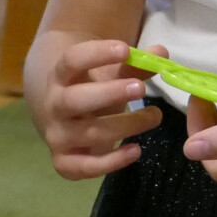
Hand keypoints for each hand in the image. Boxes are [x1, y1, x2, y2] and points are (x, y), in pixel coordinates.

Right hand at [27, 37, 160, 179]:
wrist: (63, 117)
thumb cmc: (92, 89)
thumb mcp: (110, 74)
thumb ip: (135, 65)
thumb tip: (162, 53)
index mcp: (61, 76)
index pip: (72, 60)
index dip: (97, 54)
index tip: (125, 50)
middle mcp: (54, 105)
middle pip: (76, 99)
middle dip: (109, 93)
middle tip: (140, 88)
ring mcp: (57, 135)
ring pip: (89, 133)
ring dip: (125, 125)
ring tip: (154, 116)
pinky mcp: (64, 162)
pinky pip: (85, 167)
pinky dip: (112, 162)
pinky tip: (136, 150)